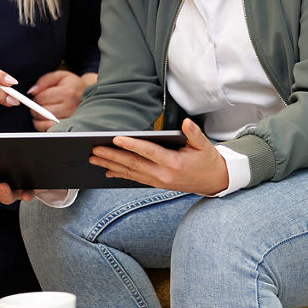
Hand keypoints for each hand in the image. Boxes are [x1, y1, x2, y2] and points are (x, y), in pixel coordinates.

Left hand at [26, 70, 94, 130]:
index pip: (41, 98)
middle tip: (38, 105)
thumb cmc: (72, 85)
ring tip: (41, 112)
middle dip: (35, 108)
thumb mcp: (60, 76)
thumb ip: (44, 81)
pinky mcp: (69, 126)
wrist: (88, 94)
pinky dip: (43, 126)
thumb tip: (32, 91)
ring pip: (44, 122)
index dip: (36, 97)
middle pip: (42, 111)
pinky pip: (50, 129)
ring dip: (38, 118)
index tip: (39, 96)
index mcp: (68, 92)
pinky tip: (45, 120)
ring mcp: (70, 119)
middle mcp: (70, 107)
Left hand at [88, 118, 229, 194]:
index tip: (116, 139)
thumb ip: (194, 133)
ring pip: (130, 173)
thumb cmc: (207, 160)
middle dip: (112, 157)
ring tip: (94, 159)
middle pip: (133, 164)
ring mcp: (158, 182)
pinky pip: (134, 179)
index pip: (149, 152)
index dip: (132, 145)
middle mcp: (163, 175)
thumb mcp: (204, 145)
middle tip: (94, 150)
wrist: (214, 182)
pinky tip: (107, 171)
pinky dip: (120, 174)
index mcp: (174, 163)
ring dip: (111, 166)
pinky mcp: (156, 184)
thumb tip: (186, 122)